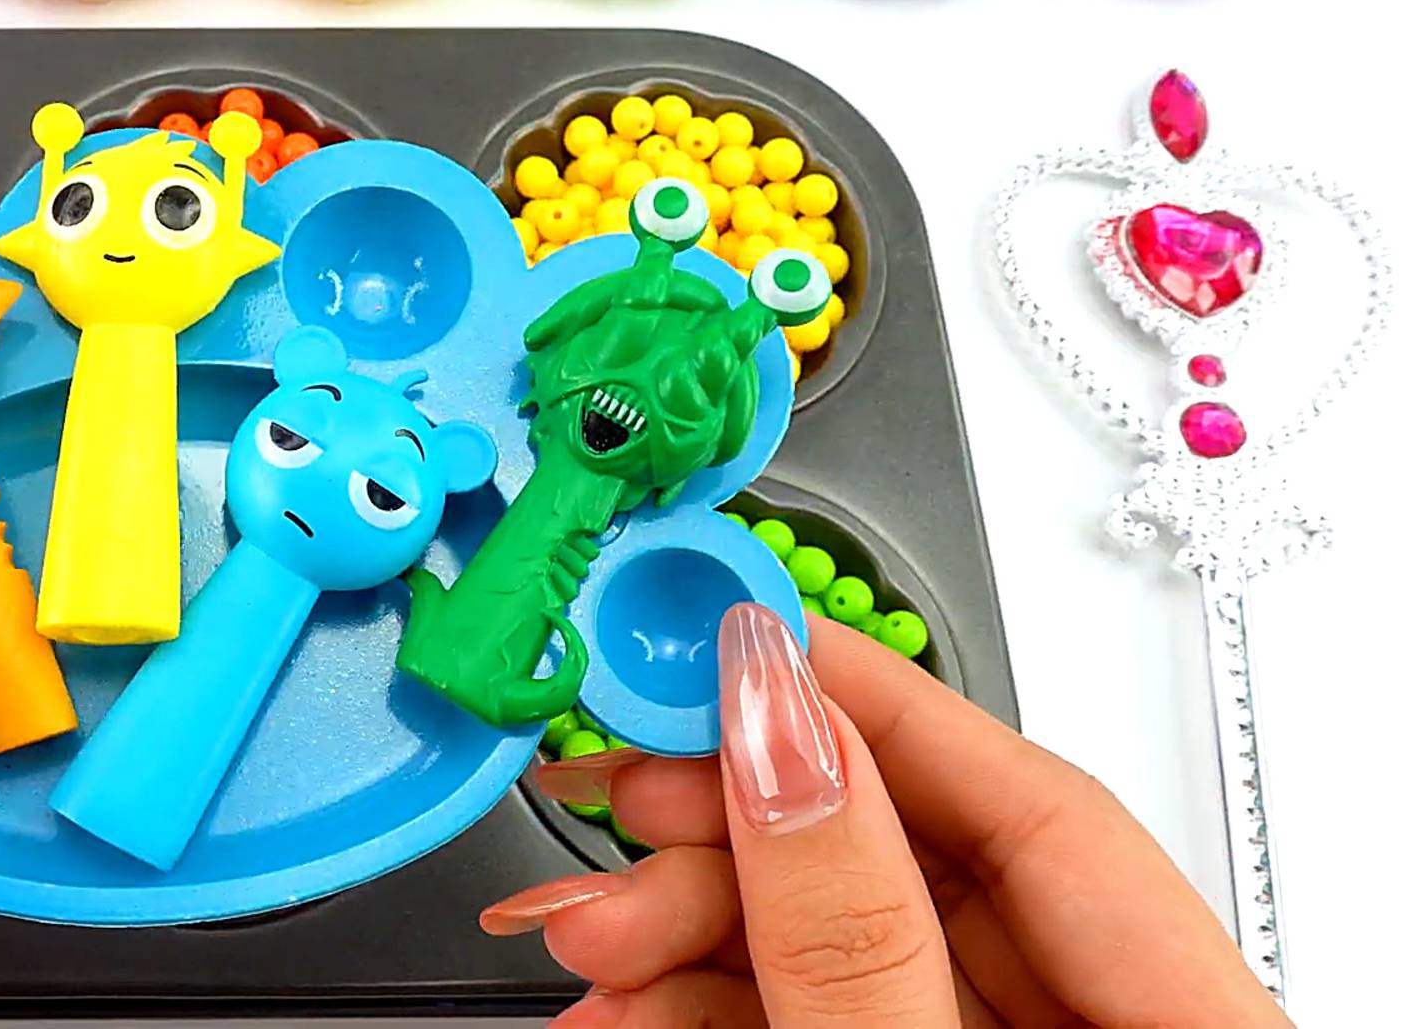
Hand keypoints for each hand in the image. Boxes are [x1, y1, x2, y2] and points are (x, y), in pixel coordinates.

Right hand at [485, 606, 1286, 1026]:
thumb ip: (851, 936)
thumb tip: (776, 731)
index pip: (1035, 803)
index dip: (865, 695)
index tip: (720, 624)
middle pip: (909, 865)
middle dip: (728, 834)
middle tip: (606, 810)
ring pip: (831, 945)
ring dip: (682, 929)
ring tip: (580, 940)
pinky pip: (803, 1015)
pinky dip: (698, 1000)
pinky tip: (617, 1003)